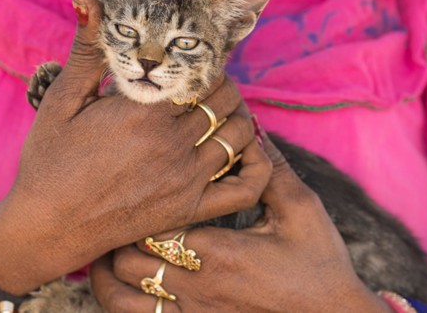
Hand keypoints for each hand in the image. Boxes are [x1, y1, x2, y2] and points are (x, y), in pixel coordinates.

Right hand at [0, 0, 271, 294]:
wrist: (48, 227)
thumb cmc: (49, 161)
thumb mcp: (62, 100)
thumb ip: (87, 51)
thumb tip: (89, 0)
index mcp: (144, 111)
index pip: (200, 74)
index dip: (203, 64)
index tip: (195, 63)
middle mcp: (172, 143)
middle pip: (225, 101)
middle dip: (223, 86)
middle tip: (210, 86)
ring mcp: (185, 180)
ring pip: (240, 136)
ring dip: (240, 117)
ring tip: (224, 112)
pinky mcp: (189, 210)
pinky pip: (244, 187)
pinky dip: (257, 165)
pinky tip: (246, 152)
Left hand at [90, 131, 389, 312]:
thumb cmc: (318, 264)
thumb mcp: (301, 210)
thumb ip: (271, 170)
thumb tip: (249, 130)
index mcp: (215, 251)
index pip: (152, 221)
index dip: (139, 200)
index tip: (139, 178)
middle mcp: (194, 287)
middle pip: (124, 257)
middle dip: (117, 231)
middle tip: (121, 204)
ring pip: (118, 295)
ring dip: (108, 268)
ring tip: (112, 245)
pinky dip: (119, 299)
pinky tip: (126, 281)